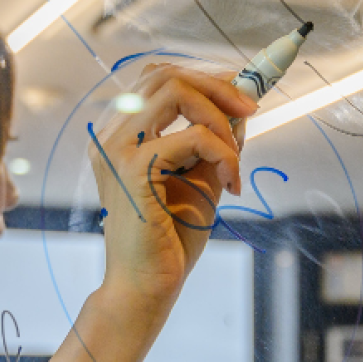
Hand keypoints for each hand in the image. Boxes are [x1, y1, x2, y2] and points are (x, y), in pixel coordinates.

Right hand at [88, 64, 256, 311]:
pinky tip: (230, 184)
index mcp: (120, 135)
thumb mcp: (201, 179)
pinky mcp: (133, 170)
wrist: (147, 286)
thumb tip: (241, 109)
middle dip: (217, 85)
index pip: (158, 79)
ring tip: (235, 156)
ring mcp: (116, 149)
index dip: (203, 76)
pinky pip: (192, 137)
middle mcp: (111, 134)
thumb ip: (215, 142)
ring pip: (175, 92)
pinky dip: (223, 152)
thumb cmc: (170, 240)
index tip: (241, 95)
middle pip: (165, 74)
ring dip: (219, 117)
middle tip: (251, 110)